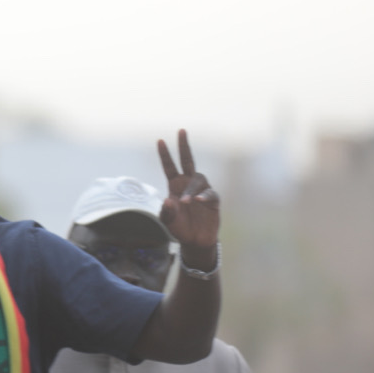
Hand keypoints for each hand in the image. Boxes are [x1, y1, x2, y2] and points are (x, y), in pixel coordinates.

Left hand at [154, 131, 220, 250]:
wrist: (195, 241)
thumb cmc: (179, 228)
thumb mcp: (168, 221)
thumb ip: (166, 211)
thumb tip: (169, 200)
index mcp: (175, 185)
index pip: (169, 167)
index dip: (165, 155)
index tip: (160, 140)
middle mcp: (188, 184)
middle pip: (187, 161)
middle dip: (184, 146)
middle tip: (181, 131)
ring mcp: (202, 190)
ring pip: (198, 180)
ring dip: (191, 189)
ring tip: (186, 201)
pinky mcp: (213, 201)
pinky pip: (210, 194)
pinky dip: (204, 195)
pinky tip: (198, 200)